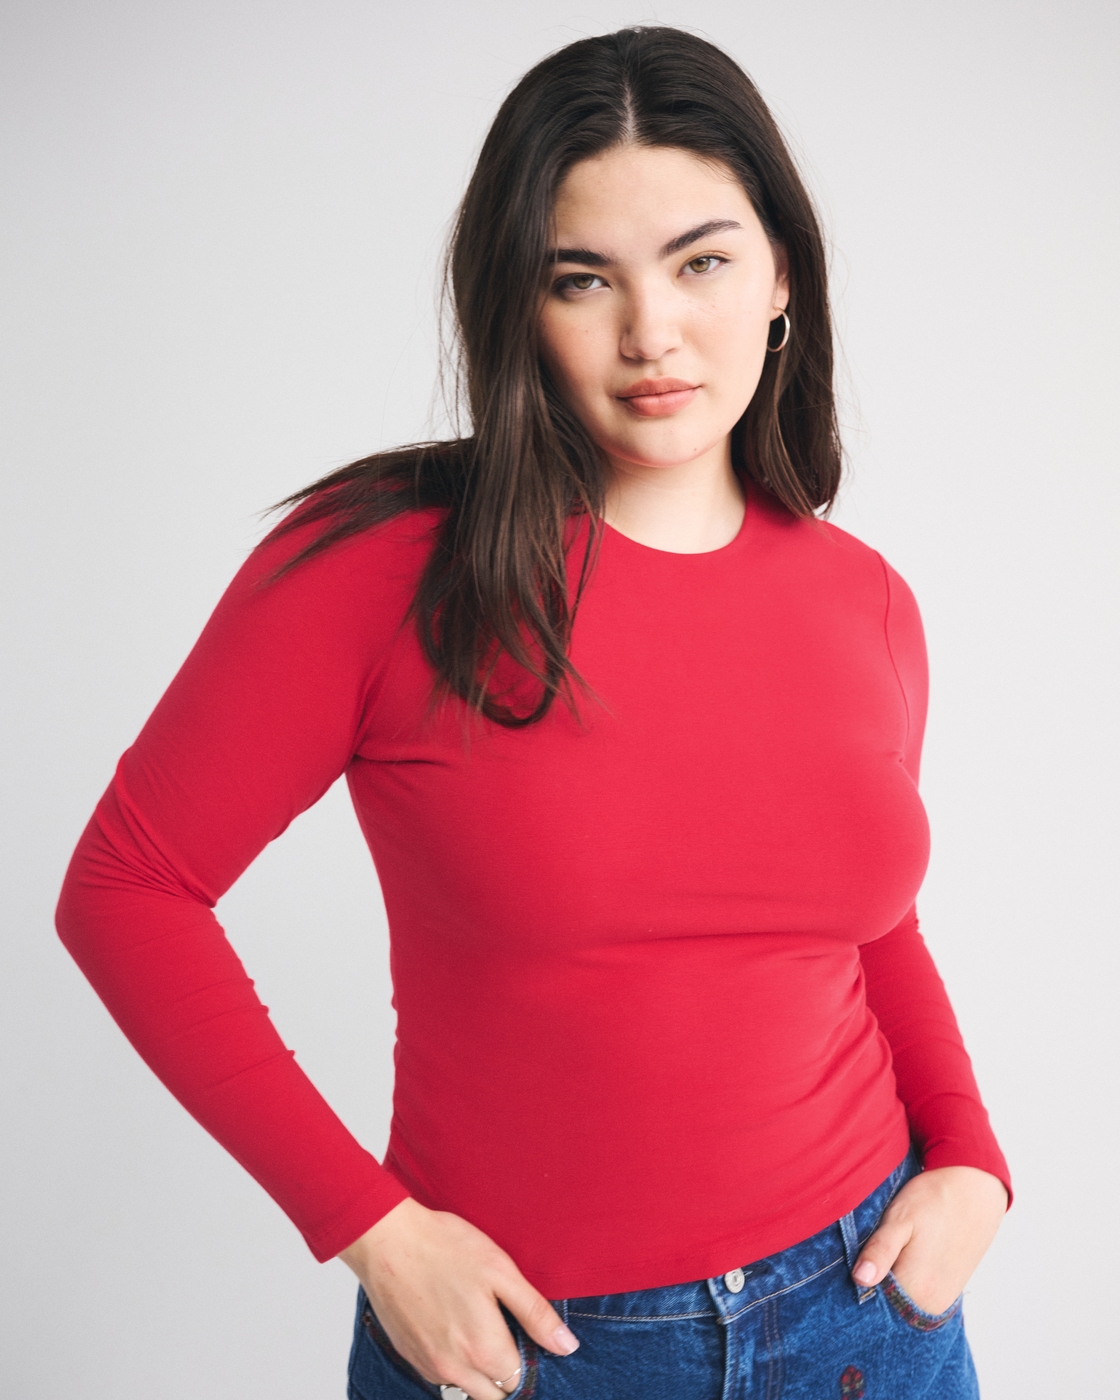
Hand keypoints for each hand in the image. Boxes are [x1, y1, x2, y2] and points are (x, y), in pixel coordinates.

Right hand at [340, 1197, 578, 1399]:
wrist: (386, 1240)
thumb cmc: (444, 1248)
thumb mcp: (500, 1271)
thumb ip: (535, 1313)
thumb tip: (567, 1346)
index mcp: (484, 1350)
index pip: (520, 1380)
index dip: (529, 1358)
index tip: (526, 1332)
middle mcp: (455, 1370)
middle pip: (495, 1394)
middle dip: (506, 1373)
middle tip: (506, 1332)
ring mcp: (428, 1366)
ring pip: (467, 1388)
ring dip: (480, 1371)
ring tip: (479, 1325)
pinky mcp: (410, 1356)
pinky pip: (442, 1376)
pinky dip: (455, 1362)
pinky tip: (454, 1324)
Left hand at [852, 1166, 1007, 1314]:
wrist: (973, 1189)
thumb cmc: (933, 1200)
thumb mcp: (899, 1219)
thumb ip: (880, 1251)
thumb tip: (860, 1279)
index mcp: (917, 1290)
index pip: (872, 1304)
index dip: (855, 1285)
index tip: (848, 1265)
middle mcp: (931, 1305)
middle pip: (887, 1304)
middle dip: (871, 1285)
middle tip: (866, 1253)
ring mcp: (941, 1300)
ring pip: (901, 1300)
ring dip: (888, 1283)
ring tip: (886, 1252)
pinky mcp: (947, 1291)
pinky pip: (916, 1295)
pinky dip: (904, 1282)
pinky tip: (901, 1258)